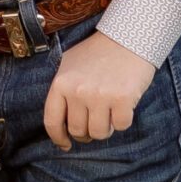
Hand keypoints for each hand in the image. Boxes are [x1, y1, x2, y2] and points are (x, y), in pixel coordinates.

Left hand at [43, 31, 156, 150]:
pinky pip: (121, 126)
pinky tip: (123, 105)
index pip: (52, 120)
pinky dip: (123, 120)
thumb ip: (64, 90)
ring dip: (105, 128)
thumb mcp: (71, 65)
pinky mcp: (122, 99)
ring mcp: (100, 96)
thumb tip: (60, 124)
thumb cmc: (98, 53)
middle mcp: (78, 91)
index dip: (58, 137)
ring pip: (99, 133)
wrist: (128, 37)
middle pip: (78, 130)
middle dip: (86, 132)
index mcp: (61, 82)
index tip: (65, 144)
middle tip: (95, 121)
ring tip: (109, 112)